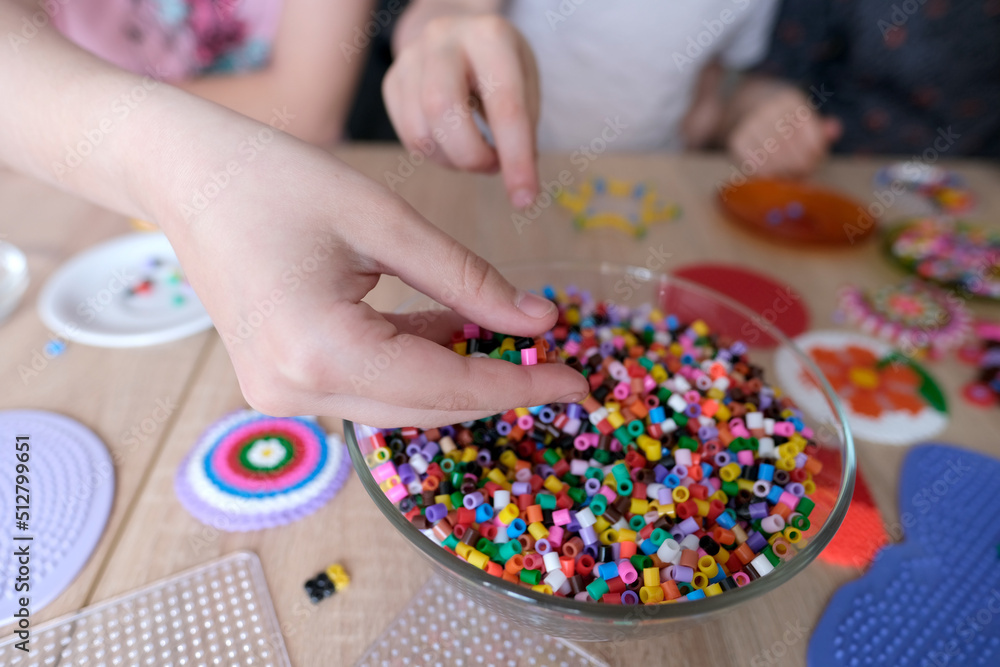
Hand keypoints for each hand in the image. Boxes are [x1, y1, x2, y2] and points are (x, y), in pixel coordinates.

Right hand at [163, 137, 586, 427]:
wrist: (184, 175)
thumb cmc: (276, 180)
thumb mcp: (386, 222)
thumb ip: (467, 281)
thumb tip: (538, 323)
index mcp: (320, 352)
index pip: (447, 388)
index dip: (520, 386)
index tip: (579, 381)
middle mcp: (295, 391)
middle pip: (425, 406)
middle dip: (495, 387)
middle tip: (558, 365)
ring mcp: (281, 393)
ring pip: (398, 402)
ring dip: (457, 377)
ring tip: (513, 344)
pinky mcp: (279, 380)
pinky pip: (367, 386)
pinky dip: (416, 366)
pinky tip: (454, 333)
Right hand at [383, 14, 539, 208]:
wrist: (458, 31)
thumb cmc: (499, 64)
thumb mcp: (525, 81)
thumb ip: (523, 126)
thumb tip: (518, 183)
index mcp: (489, 36)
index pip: (504, 105)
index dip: (516, 158)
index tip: (524, 199)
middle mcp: (444, 39)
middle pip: (442, 110)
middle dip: (470, 156)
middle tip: (492, 167)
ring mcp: (411, 58)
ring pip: (420, 129)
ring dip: (452, 160)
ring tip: (475, 154)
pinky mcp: (392, 81)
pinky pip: (408, 135)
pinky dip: (434, 154)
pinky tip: (452, 145)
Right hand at [728, 87, 841, 177]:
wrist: (748, 106)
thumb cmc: (784, 119)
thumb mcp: (804, 117)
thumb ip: (820, 129)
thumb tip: (835, 130)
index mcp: (791, 101)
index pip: (811, 138)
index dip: (816, 156)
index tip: (814, 162)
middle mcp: (769, 110)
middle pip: (793, 152)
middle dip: (800, 167)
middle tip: (802, 173)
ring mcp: (750, 124)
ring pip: (774, 162)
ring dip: (784, 174)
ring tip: (789, 174)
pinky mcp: (736, 139)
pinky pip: (756, 166)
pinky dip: (766, 174)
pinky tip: (772, 173)